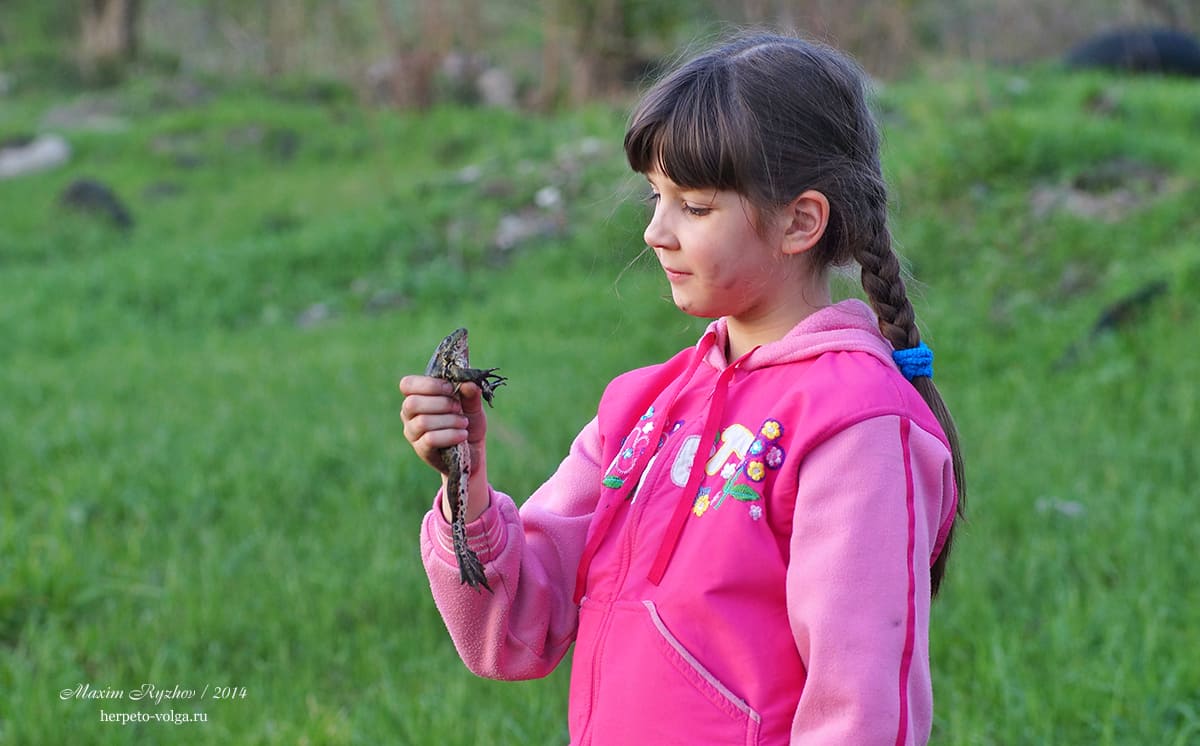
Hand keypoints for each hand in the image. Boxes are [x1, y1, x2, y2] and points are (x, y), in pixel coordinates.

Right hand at [399, 375, 490, 520]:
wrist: (473, 452)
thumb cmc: (468, 423)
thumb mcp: (473, 406)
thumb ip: (471, 394)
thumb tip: (469, 383)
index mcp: (418, 397)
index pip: (407, 384)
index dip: (428, 384)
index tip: (450, 389)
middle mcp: (409, 414)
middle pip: (412, 403)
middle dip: (441, 403)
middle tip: (458, 408)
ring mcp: (413, 433)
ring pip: (422, 422)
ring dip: (449, 420)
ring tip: (464, 423)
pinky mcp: (421, 450)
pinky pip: (430, 439)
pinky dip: (450, 435)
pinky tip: (463, 435)